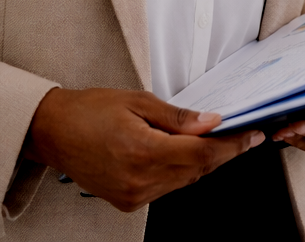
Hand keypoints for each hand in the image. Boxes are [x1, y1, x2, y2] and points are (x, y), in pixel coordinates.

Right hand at [21, 87, 263, 211]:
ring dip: (201, 162)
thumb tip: (212, 123)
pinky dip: (179, 171)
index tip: (252, 136)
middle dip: (222, 152)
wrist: (52, 132)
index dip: (232, 146)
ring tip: (210, 140)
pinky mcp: (127, 202)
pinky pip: (166, 188)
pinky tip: (180, 153)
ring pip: (184, 181)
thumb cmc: (90, 111)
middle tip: (240, 134)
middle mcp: (139, 180)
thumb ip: (179, 118)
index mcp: (143, 152)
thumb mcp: (138, 101)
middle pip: (197, 170)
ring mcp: (132, 195)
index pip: (202, 154)